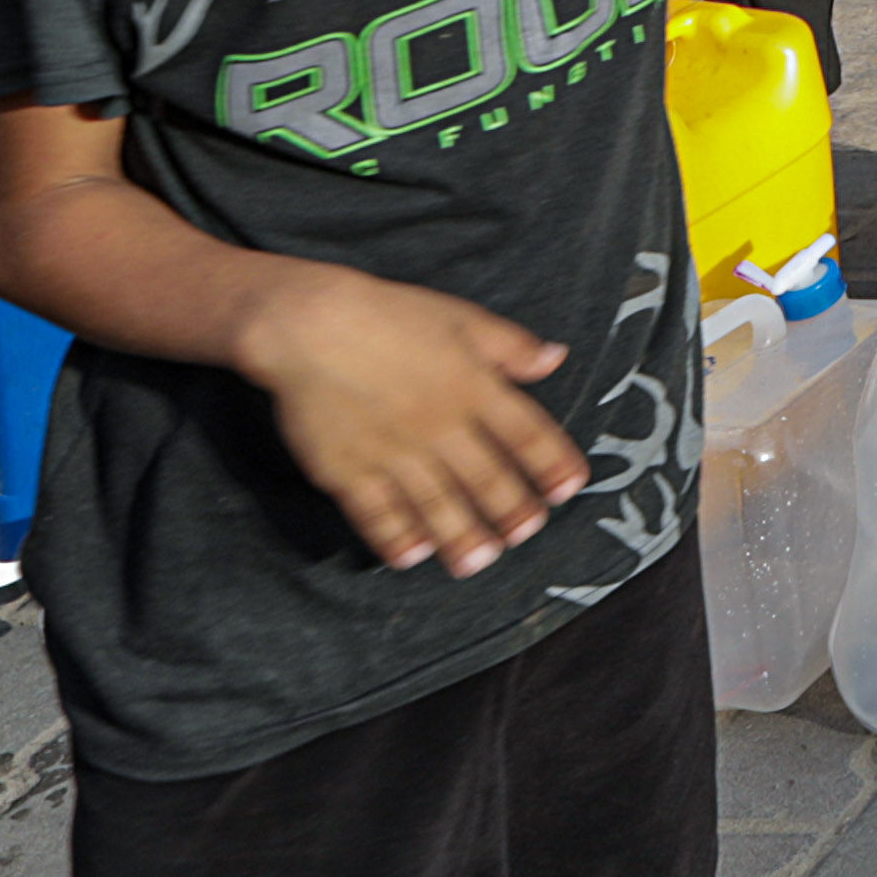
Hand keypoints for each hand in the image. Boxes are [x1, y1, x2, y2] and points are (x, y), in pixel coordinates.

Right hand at [232, 267, 580, 575]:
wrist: (307, 326)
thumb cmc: (387, 315)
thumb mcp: (461, 318)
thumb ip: (510, 346)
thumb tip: (556, 358)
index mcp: (473, 387)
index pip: (526, 433)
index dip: (552, 463)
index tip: (569, 488)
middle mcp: (439, 425)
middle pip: (486, 478)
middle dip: (511, 511)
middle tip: (527, 534)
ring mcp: (392, 452)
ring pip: (436, 504)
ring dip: (461, 536)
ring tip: (479, 561)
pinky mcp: (347, 470)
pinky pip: (377, 513)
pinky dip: (396, 537)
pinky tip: (412, 555)